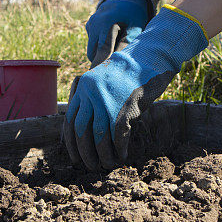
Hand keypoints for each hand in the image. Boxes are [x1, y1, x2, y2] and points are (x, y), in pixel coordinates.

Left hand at [64, 5, 207, 169]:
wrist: (151, 55)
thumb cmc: (131, 70)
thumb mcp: (106, 81)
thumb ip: (96, 99)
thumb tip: (92, 126)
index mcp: (84, 88)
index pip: (70, 120)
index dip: (71, 142)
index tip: (75, 156)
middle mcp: (91, 94)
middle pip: (81, 131)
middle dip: (84, 153)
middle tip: (91, 166)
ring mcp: (107, 100)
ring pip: (98, 136)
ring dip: (103, 155)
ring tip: (108, 164)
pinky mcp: (125, 106)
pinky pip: (118, 135)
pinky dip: (119, 149)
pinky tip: (123, 156)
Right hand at [85, 0, 151, 66]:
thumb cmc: (134, 15)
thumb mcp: (136, 28)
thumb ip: (127, 43)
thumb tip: (118, 60)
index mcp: (105, 24)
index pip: (101, 51)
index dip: (104, 64)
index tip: (107, 73)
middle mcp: (94, 24)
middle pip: (92, 53)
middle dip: (101, 61)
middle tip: (113, 66)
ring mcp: (90, 24)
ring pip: (91, 49)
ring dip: (101, 53)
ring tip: (116, 48)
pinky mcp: (89, 25)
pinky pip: (92, 42)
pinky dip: (99, 45)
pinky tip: (111, 40)